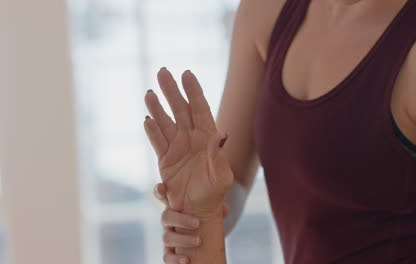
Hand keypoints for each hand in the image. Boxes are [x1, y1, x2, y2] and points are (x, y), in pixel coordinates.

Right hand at [144, 67, 232, 216]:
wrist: (199, 209)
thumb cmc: (216, 191)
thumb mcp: (221, 176)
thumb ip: (218, 156)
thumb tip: (220, 135)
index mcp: (208, 136)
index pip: (200, 108)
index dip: (193, 91)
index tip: (186, 74)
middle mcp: (191, 137)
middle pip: (180, 109)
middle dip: (172, 91)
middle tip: (162, 72)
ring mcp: (177, 146)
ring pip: (165, 122)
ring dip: (157, 108)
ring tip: (149, 94)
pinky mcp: (165, 159)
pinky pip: (157, 141)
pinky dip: (152, 131)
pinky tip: (147, 120)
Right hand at [153, 183, 228, 263]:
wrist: (206, 237)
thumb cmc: (205, 216)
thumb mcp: (211, 208)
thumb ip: (216, 205)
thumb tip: (225, 210)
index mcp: (175, 206)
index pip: (162, 195)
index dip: (160, 191)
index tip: (162, 187)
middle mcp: (169, 221)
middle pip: (165, 217)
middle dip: (181, 220)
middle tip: (197, 223)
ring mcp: (168, 236)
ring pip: (167, 238)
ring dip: (182, 240)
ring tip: (198, 241)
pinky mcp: (170, 253)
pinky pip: (167, 257)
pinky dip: (175, 259)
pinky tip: (186, 260)